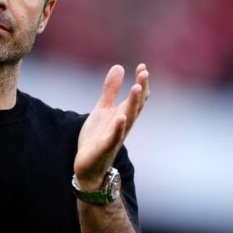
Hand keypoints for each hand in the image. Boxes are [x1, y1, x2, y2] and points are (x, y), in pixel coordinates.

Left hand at [74, 64, 148, 187]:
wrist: (88, 166)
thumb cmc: (97, 137)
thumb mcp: (102, 109)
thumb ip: (111, 90)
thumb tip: (119, 67)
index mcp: (123, 115)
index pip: (136, 98)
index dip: (140, 82)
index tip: (143, 67)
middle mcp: (123, 125)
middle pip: (135, 106)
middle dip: (140, 90)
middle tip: (144, 73)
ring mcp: (115, 136)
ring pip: (128, 119)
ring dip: (133, 104)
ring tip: (136, 87)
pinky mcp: (105, 147)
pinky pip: (114, 137)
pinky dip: (118, 127)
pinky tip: (121, 116)